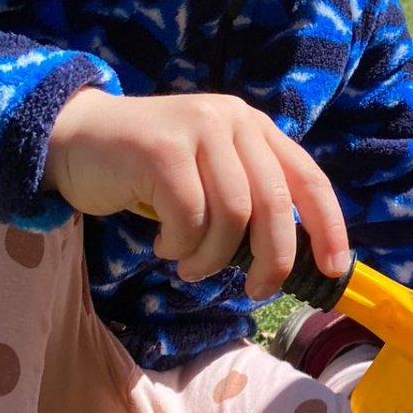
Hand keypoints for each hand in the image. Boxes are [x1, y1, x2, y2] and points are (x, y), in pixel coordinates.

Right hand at [44, 88, 349, 298]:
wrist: (77, 138)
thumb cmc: (149, 170)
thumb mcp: (209, 175)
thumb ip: (247, 201)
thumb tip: (286, 260)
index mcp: (255, 128)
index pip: (309, 179)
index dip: (329, 227)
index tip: (335, 270)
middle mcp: (233, 121)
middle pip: (273, 204)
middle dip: (272, 259)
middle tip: (254, 291)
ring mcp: (198, 130)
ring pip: (231, 217)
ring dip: (213, 257)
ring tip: (190, 264)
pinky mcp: (162, 150)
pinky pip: (189, 218)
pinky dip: (181, 246)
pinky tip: (163, 245)